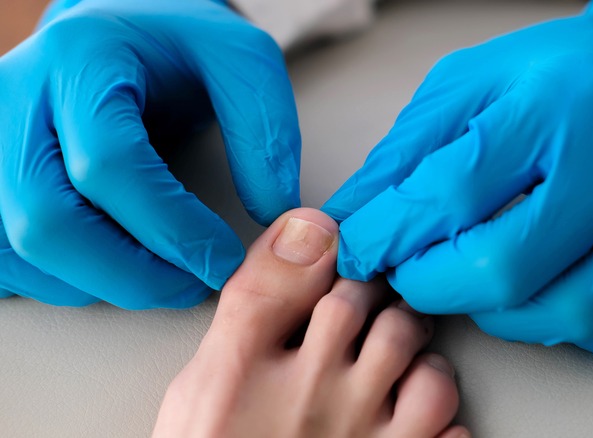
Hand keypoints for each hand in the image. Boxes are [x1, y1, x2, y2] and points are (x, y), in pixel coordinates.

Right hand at [0, 0, 300, 308]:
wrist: (123, 35)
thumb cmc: (180, 48)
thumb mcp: (240, 62)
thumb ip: (264, 131)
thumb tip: (274, 214)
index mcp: (81, 60)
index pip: (109, 164)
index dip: (172, 228)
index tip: (225, 258)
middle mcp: (16, 99)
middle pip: (47, 220)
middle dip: (130, 274)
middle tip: (192, 286)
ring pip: (18, 247)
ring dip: (95, 284)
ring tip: (161, 278)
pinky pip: (1, 256)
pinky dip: (56, 281)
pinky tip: (109, 271)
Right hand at [155, 208, 466, 437]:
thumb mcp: (205, 380)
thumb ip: (253, 302)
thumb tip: (304, 230)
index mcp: (250, 371)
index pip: (301, 276)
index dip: (327, 254)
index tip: (335, 256)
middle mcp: (314, 401)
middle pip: (372, 311)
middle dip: (375, 298)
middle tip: (369, 309)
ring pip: (428, 368)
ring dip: (420, 359)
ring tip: (397, 364)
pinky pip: (452, 432)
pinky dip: (444, 420)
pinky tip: (413, 417)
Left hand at [323, 0, 592, 356]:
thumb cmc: (554, 76)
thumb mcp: (465, 86)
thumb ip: (403, 155)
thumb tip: (349, 222)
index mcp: (548, 106)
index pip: (451, 194)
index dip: (389, 236)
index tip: (360, 251)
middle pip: (508, 267)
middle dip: (435, 287)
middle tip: (412, 274)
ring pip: (576, 311)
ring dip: (505, 316)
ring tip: (479, 282)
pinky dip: (591, 333)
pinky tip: (554, 297)